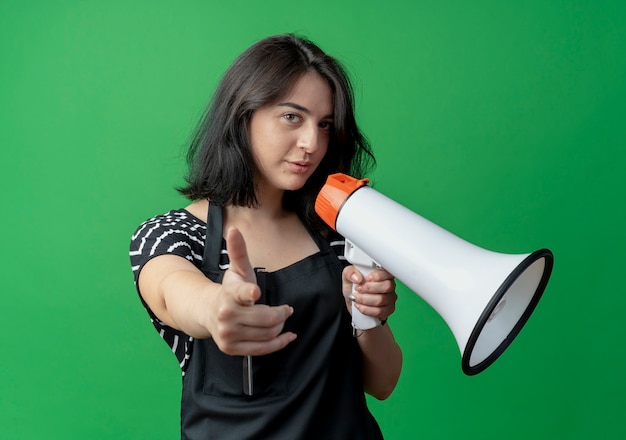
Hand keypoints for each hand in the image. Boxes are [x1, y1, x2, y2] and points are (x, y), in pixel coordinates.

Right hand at [207, 227, 296, 355]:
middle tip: (286, 309)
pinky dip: (279, 344)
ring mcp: (228, 334)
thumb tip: (234, 230)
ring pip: (267, 334)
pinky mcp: (232, 349)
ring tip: (281, 318)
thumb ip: (238, 251)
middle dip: (282, 313)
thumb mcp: (237, 270)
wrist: (208, 312)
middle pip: (266, 318)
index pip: (240, 293)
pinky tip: (288, 336)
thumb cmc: (229, 290)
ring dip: (280, 326)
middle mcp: (226, 315)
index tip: (254, 293)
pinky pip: (262, 350)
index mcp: (229, 294)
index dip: (248, 293)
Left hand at [342, 265, 396, 321]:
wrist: (353, 303)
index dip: (378, 276)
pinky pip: (379, 311)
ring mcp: (389, 299)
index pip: (388, 273)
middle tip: (358, 289)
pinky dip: (366, 309)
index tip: (366, 278)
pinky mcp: (387, 311)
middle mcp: (389, 286)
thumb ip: (350, 272)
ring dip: (364, 299)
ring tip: (356, 298)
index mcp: (382, 274)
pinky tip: (360, 306)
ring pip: (381, 300)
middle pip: (386, 286)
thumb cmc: (354, 288)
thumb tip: (357, 277)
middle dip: (369, 288)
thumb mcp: (348, 277)